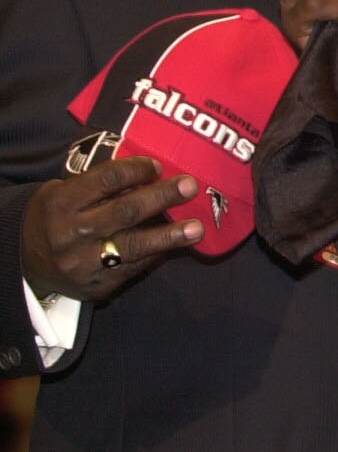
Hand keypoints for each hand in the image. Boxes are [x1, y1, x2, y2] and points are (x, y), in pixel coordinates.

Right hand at [21, 157, 203, 301]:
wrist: (26, 263)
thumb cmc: (56, 218)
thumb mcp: (64, 193)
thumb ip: (99, 186)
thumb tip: (150, 175)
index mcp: (62, 203)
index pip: (106, 179)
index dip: (137, 170)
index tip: (158, 166)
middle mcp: (71, 233)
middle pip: (125, 211)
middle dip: (161, 197)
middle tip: (190, 186)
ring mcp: (83, 262)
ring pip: (133, 245)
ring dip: (169, 235)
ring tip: (196, 228)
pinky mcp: (96, 285)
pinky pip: (133, 268)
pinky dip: (157, 254)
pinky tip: (177, 246)